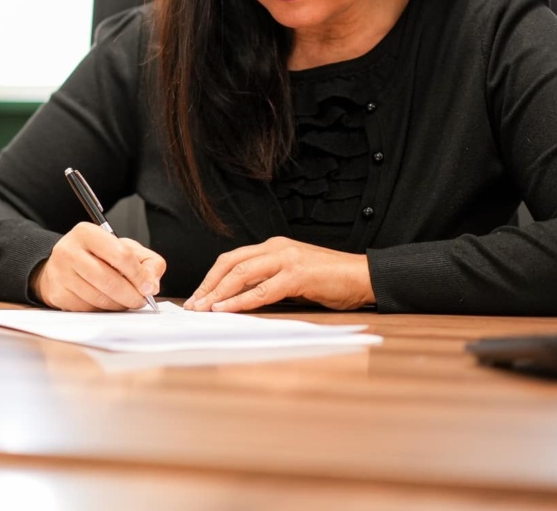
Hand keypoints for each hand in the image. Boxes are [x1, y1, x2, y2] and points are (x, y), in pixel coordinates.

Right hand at [31, 222, 165, 310]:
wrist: (63, 264)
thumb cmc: (97, 255)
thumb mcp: (124, 248)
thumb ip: (147, 261)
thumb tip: (151, 284)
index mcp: (87, 233)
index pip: (120, 255)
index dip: (139, 275)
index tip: (149, 287)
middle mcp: (69, 250)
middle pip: (109, 280)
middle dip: (131, 295)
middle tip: (141, 300)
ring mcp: (60, 274)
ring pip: (99, 298)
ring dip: (119, 305)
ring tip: (126, 300)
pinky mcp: (58, 294)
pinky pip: (88, 308)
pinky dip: (103, 310)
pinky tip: (107, 302)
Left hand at [183, 236, 373, 311]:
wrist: (363, 276)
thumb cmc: (330, 281)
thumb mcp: (292, 278)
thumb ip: (268, 283)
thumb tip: (239, 300)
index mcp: (273, 247)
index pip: (232, 259)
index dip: (211, 278)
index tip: (197, 296)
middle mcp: (276, 248)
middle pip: (230, 263)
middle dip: (208, 285)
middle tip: (193, 305)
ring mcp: (287, 259)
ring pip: (242, 274)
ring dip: (219, 293)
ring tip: (204, 309)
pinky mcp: (298, 275)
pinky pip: (263, 289)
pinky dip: (241, 300)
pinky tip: (228, 309)